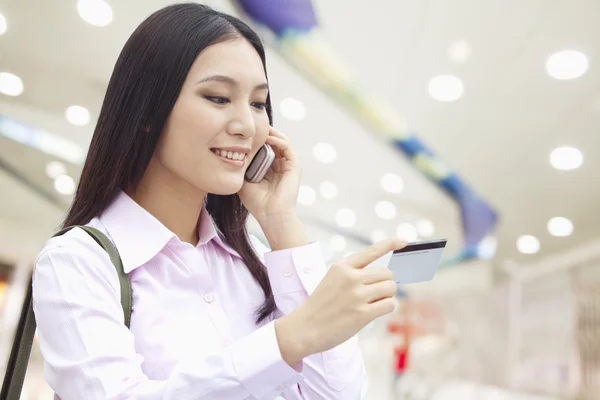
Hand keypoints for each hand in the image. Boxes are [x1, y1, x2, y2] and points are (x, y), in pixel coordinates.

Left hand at [238, 127, 300, 223]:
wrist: (271, 215)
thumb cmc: (257, 202)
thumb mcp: (244, 181)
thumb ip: (241, 167)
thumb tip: (228, 153)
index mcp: (270, 169)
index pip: (264, 148)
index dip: (254, 139)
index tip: (242, 132)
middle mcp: (280, 165)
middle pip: (272, 142)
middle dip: (262, 132)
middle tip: (250, 125)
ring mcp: (288, 165)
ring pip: (280, 141)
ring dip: (270, 133)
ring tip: (258, 128)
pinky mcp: (294, 165)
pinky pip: (286, 146)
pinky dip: (277, 139)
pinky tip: (266, 138)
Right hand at [275, 238, 405, 365]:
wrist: (303, 328)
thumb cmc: (320, 306)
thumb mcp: (332, 281)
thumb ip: (354, 276)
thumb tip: (386, 279)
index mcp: (342, 267)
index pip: (371, 251)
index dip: (390, 244)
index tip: (404, 241)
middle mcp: (350, 277)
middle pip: (387, 274)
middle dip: (385, 285)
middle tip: (374, 295)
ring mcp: (356, 295)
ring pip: (390, 289)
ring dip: (386, 297)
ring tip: (372, 304)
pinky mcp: (362, 314)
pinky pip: (389, 305)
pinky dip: (385, 308)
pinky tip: (373, 312)